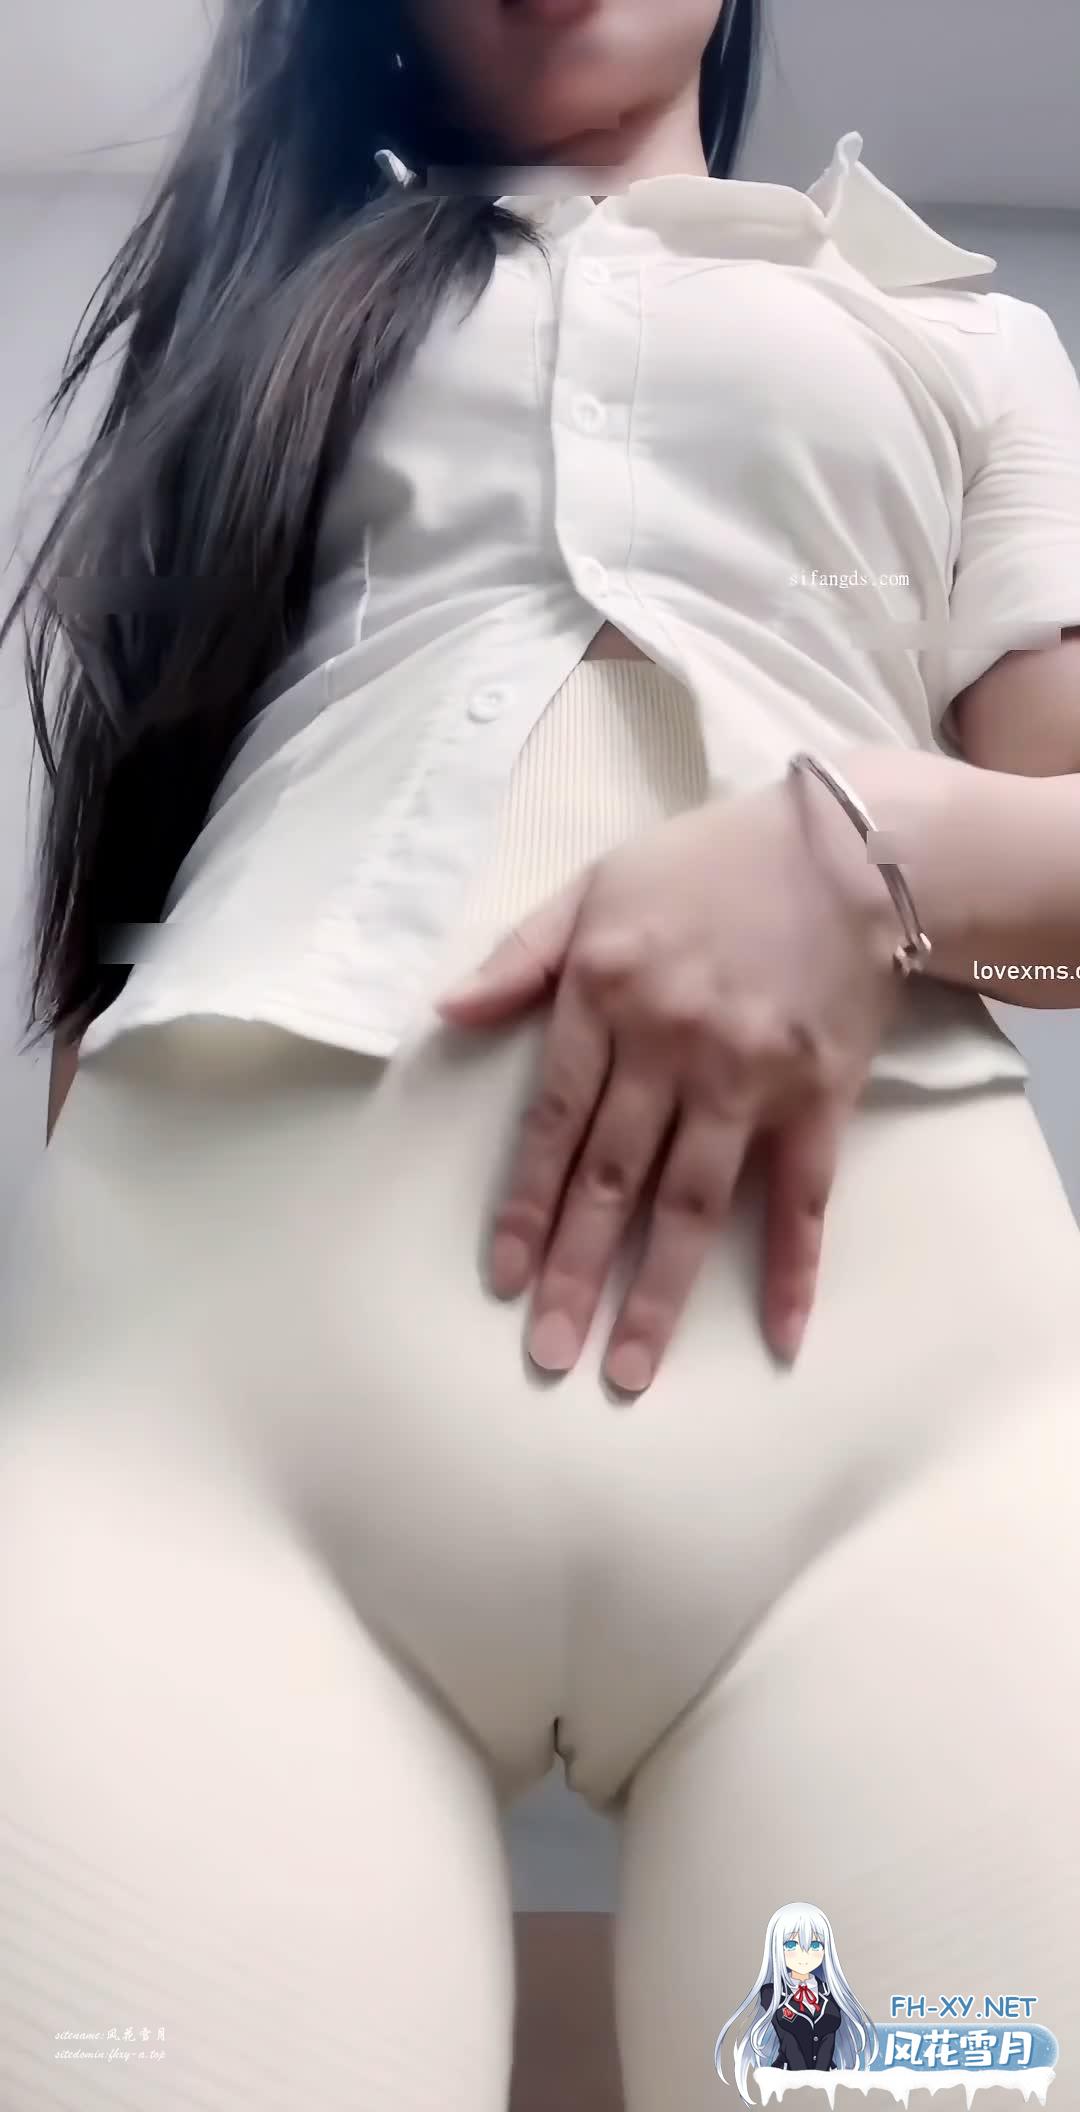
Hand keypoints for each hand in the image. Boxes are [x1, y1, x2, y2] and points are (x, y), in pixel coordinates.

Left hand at [437, 774, 900, 1389]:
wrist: (849, 846)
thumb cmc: (709, 864)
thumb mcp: (596, 885)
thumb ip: (520, 955)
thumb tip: (446, 1013)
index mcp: (607, 993)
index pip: (552, 1120)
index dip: (524, 1205)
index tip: (502, 1279)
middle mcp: (671, 1044)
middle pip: (611, 1178)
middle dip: (575, 1272)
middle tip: (549, 1354)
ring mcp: (749, 1076)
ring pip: (692, 1203)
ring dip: (658, 1293)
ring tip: (629, 1370)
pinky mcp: (820, 1094)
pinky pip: (803, 1196)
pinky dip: (793, 1268)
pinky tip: (779, 1337)